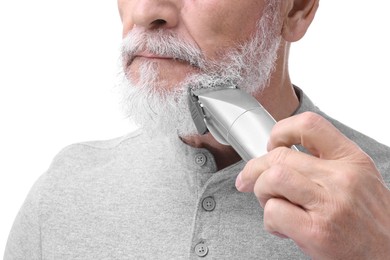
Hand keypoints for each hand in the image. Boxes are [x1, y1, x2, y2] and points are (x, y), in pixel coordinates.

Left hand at [235, 112, 389, 258]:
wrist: (389, 254)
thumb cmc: (368, 218)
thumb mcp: (356, 178)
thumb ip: (323, 162)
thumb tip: (278, 155)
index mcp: (351, 159)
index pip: (309, 125)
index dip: (281, 131)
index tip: (272, 144)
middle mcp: (341, 178)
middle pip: (279, 156)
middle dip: (255, 169)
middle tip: (251, 181)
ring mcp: (329, 204)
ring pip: (272, 179)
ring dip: (261, 191)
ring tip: (271, 203)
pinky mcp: (317, 231)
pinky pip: (274, 212)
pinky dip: (269, 220)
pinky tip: (282, 228)